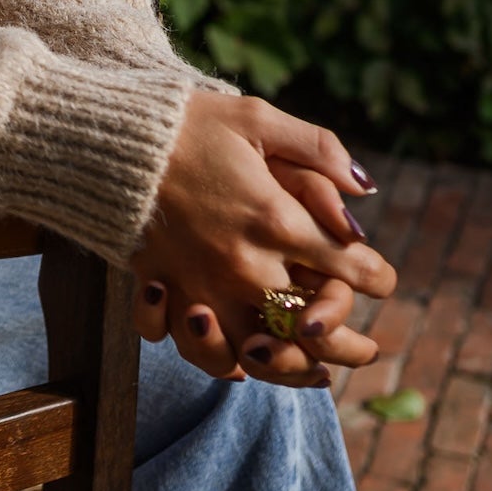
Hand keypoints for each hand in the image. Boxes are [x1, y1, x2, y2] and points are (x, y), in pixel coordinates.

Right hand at [130, 93, 393, 386]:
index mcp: (277, 219)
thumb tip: (365, 187)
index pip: (349, 267)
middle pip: (314, 326)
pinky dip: (229, 363)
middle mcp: (246, 264)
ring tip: (317, 374)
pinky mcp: (169, 295)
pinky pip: (204, 350)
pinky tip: (247, 364)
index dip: (377, 277)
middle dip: (348, 343)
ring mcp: (205, 286)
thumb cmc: (187, 123)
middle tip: (368, 351)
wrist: (108, 140)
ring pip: (263, 351)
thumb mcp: (257, 117)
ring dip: (295, 368)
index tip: (383, 280)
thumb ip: (318, 149)